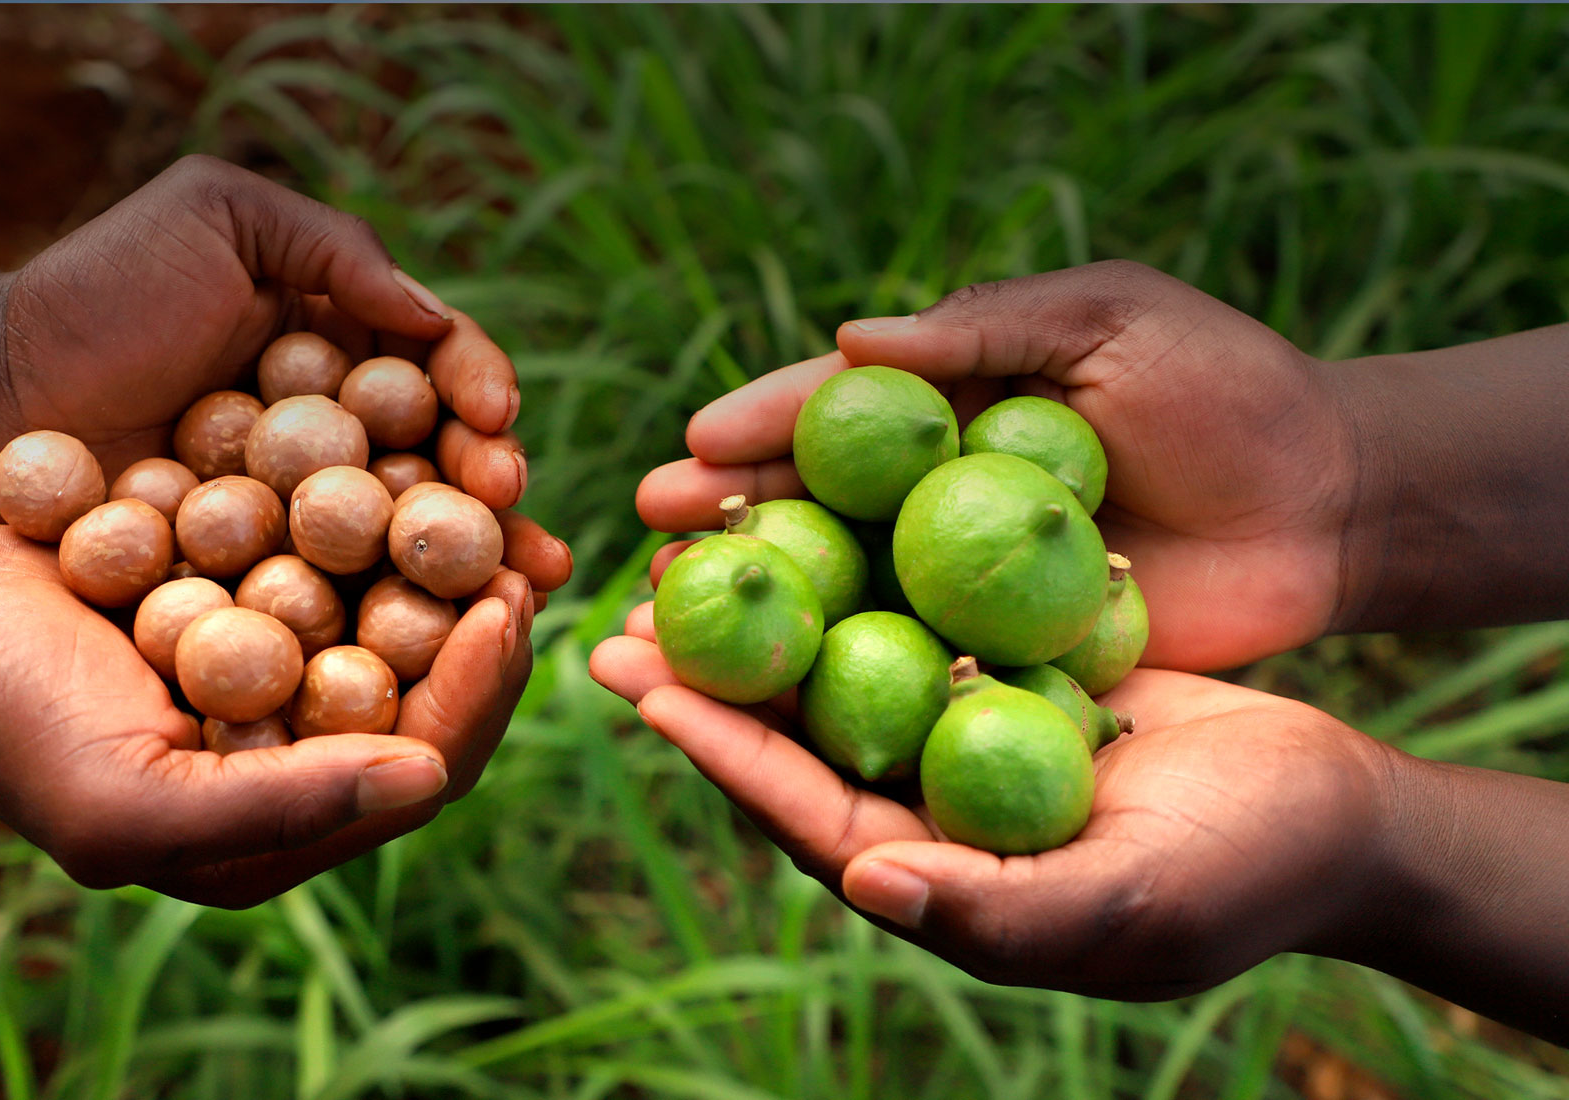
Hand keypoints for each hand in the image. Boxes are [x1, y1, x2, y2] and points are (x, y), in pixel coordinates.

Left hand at [0, 154, 543, 572]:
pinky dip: (395, 616)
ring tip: (530, 588)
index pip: (436, 364)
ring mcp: (303, 508)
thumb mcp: (220, 218)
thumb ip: (335, 250)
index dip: (478, 388)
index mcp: (342, 343)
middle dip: (492, 485)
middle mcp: (337, 429)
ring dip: (476, 561)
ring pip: (408, 535)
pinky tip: (445, 644)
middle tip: (516, 510)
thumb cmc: (96, 290)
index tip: (491, 420)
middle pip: (441, 459)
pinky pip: (337, 593)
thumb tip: (437, 319)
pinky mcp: (261, 573)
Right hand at [0, 525, 541, 907]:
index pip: (424, 767)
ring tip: (493, 493)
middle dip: (486, 624)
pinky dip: (383, 522)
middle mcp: (294, 754)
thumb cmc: (11, 724)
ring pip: (399, 623)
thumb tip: (429, 777)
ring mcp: (276, 676)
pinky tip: (417, 458)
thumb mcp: (132, 801)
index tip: (510, 602)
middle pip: (432, 696)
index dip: (481, 692)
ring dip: (450, 566)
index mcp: (281, 829)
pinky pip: (343, 566)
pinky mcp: (252, 604)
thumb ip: (284, 805)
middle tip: (527, 544)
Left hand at [589, 610, 1396, 998]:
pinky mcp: (1004, 673)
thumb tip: (866, 884)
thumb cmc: (1247, 872)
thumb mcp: (1129, 903)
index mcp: (933, 874)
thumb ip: (998, 911)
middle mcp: (927, 806)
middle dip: (707, 677)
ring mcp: (962, 736)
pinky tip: (813, 507)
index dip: (724, 752)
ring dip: (770, 613)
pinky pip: (913, 615)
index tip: (645, 690)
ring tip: (690, 543)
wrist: (1341, 808)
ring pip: (842, 669)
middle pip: (795, 737)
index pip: (802, 811)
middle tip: (617, 609)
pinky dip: (861, 570)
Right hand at [636, 260, 1354, 669]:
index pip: (834, 415)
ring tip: (675, 621)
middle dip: (726, 518)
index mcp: (952, 406)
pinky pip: (914, 662)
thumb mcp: (1113, 323)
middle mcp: (940, 494)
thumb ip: (986, 330)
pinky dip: (846, 676)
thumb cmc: (1231, 392)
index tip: (690, 450)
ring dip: (758, 607)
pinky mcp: (1009, 651)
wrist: (1333, 504)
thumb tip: (849, 339)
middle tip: (647, 538)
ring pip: (843, 589)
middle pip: (812, 506)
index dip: (758, 429)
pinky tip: (778, 700)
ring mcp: (968, 579)